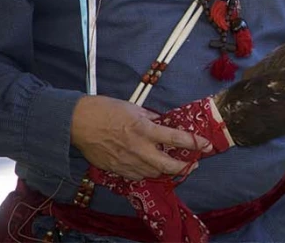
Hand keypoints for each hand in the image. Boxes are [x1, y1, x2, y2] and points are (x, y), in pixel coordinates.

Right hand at [70, 95, 210, 180]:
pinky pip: (136, 176)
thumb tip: (161, 122)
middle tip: (193, 163)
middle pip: (168, 165)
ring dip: (165, 170)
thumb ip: (150, 118)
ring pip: (153, 173)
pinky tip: (150, 167)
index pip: (177, 138)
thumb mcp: (133, 108)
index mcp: (145, 129)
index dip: (195, 143)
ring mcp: (126, 161)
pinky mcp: (115, 169)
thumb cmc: (105, 109)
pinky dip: (147, 173)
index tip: (207, 145)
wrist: (77, 122)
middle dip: (184, 167)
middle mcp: (138, 148)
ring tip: (172, 165)